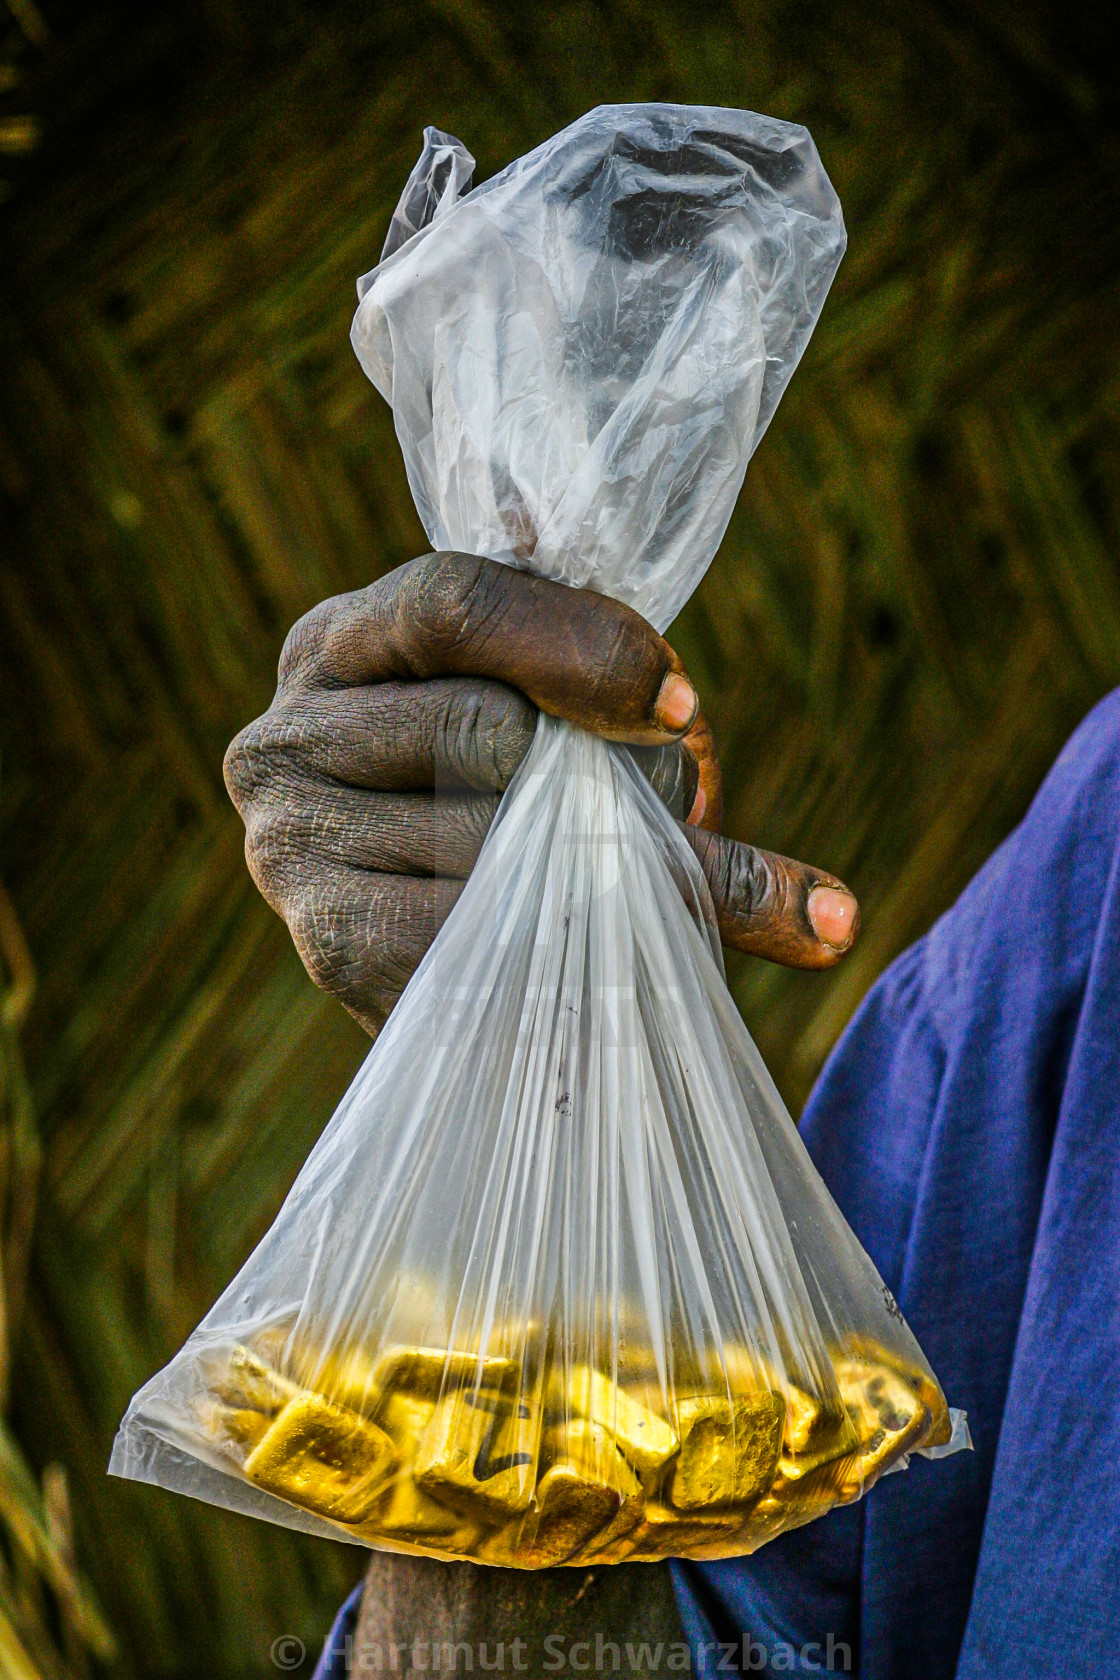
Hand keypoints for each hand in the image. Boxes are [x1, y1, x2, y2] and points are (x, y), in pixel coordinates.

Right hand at [224, 552, 858, 1035]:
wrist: (421, 926)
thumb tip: (809, 878)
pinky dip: (571, 951)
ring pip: (493, 841)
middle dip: (611, 773)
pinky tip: (616, 960)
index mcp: (341, 641)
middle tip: (670, 805)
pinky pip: (484, 941)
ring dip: (607, 867)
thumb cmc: (497, 790)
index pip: (450, 602)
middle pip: (482, 724)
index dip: (580, 646)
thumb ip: (627, 711)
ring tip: (657, 882)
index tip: (679, 707)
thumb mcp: (537, 715)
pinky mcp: (330, 948)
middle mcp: (288, 733)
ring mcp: (293, 845)